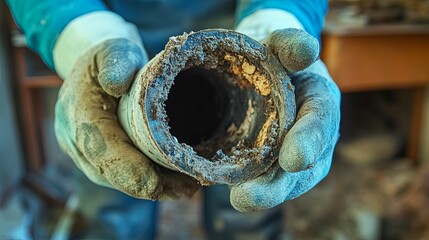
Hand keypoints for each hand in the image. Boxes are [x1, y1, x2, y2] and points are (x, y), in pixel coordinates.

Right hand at [54, 38, 197, 199]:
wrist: (95, 69)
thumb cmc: (108, 58)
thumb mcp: (113, 50)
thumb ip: (116, 63)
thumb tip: (117, 85)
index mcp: (77, 118)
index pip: (107, 157)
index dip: (139, 174)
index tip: (171, 182)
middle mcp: (77, 144)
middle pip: (117, 177)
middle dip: (155, 186)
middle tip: (192, 186)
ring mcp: (87, 155)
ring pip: (122, 182)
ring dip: (156, 187)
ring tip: (189, 185)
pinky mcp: (100, 160)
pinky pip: (124, 178)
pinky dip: (150, 181)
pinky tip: (175, 181)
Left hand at [230, 29, 340, 211]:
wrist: (264, 70)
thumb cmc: (273, 58)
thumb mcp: (281, 45)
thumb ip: (291, 45)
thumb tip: (305, 51)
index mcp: (321, 103)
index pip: (320, 123)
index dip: (308, 141)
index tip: (293, 160)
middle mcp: (314, 135)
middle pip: (304, 167)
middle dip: (279, 184)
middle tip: (252, 196)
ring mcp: (293, 153)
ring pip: (285, 181)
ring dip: (264, 193)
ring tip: (241, 200)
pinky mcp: (273, 163)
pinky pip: (266, 179)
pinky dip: (252, 187)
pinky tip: (234, 193)